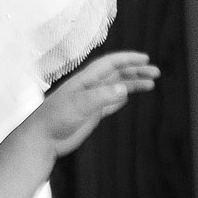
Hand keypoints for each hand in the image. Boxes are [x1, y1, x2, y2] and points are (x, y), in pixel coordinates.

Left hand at [36, 51, 157, 155]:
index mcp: (84, 80)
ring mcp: (90, 101)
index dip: (127, 59)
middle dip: (135, 71)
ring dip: (132, 84)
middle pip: (115, 74)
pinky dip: (120, 99)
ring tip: (150, 84)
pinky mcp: (90, 114)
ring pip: (115, 88)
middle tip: (155, 73)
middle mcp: (88, 88)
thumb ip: (101, 97)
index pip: (109, 64)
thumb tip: (124, 90)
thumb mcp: (79, 105)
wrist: (42, 139)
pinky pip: (109, 103)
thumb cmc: (55, 119)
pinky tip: (128, 97)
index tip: (146, 59)